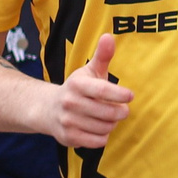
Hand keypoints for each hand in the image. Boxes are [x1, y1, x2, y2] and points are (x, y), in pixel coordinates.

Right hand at [47, 33, 132, 148]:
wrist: (47, 109)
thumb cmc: (76, 89)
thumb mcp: (88, 71)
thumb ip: (102, 55)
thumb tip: (109, 36)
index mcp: (76, 84)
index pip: (103, 91)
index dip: (119, 94)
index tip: (130, 96)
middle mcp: (69, 102)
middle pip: (108, 113)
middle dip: (120, 112)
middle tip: (121, 110)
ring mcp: (68, 121)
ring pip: (105, 128)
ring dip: (111, 124)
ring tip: (106, 118)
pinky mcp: (68, 137)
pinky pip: (98, 141)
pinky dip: (103, 136)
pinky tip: (98, 128)